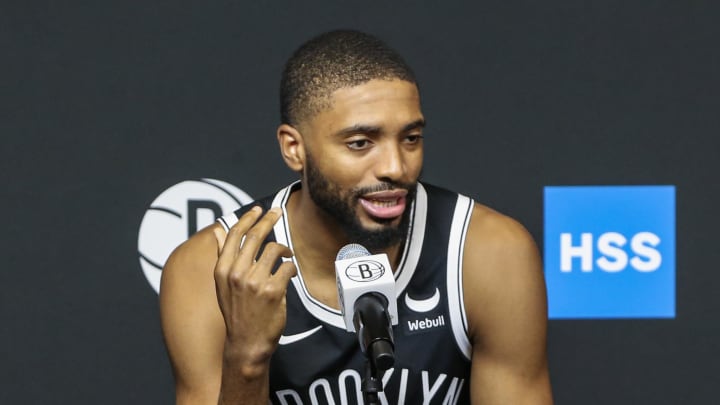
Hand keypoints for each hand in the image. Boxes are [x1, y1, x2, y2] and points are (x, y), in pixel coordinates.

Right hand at [212, 206, 296, 373]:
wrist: (247, 342)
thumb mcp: (222, 285)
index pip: (235, 235)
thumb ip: (223, 257)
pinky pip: (288, 267)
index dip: (248, 218)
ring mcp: (255, 282)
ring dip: (284, 250)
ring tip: (286, 256)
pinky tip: (289, 274)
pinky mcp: (273, 290)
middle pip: (255, 235)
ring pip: (275, 249)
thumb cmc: (237, 312)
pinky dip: (291, 267)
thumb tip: (218, 232)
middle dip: (269, 219)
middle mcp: (236, 273)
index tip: (258, 210)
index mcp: (222, 270)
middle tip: (277, 211)